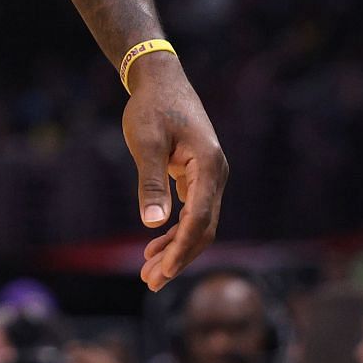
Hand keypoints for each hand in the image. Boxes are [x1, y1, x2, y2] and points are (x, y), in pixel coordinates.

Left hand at [121, 51, 227, 290]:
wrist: (160, 81)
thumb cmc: (151, 107)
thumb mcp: (146, 141)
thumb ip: (150, 182)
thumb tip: (153, 223)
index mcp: (209, 166)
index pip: (201, 219)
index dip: (181, 248)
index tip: (162, 271)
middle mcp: (216, 176)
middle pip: (204, 229)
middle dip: (178, 257)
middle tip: (150, 281)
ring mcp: (209, 178)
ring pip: (199, 224)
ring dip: (176, 248)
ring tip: (149, 273)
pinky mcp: (197, 177)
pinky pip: (192, 213)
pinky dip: (175, 231)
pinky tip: (155, 245)